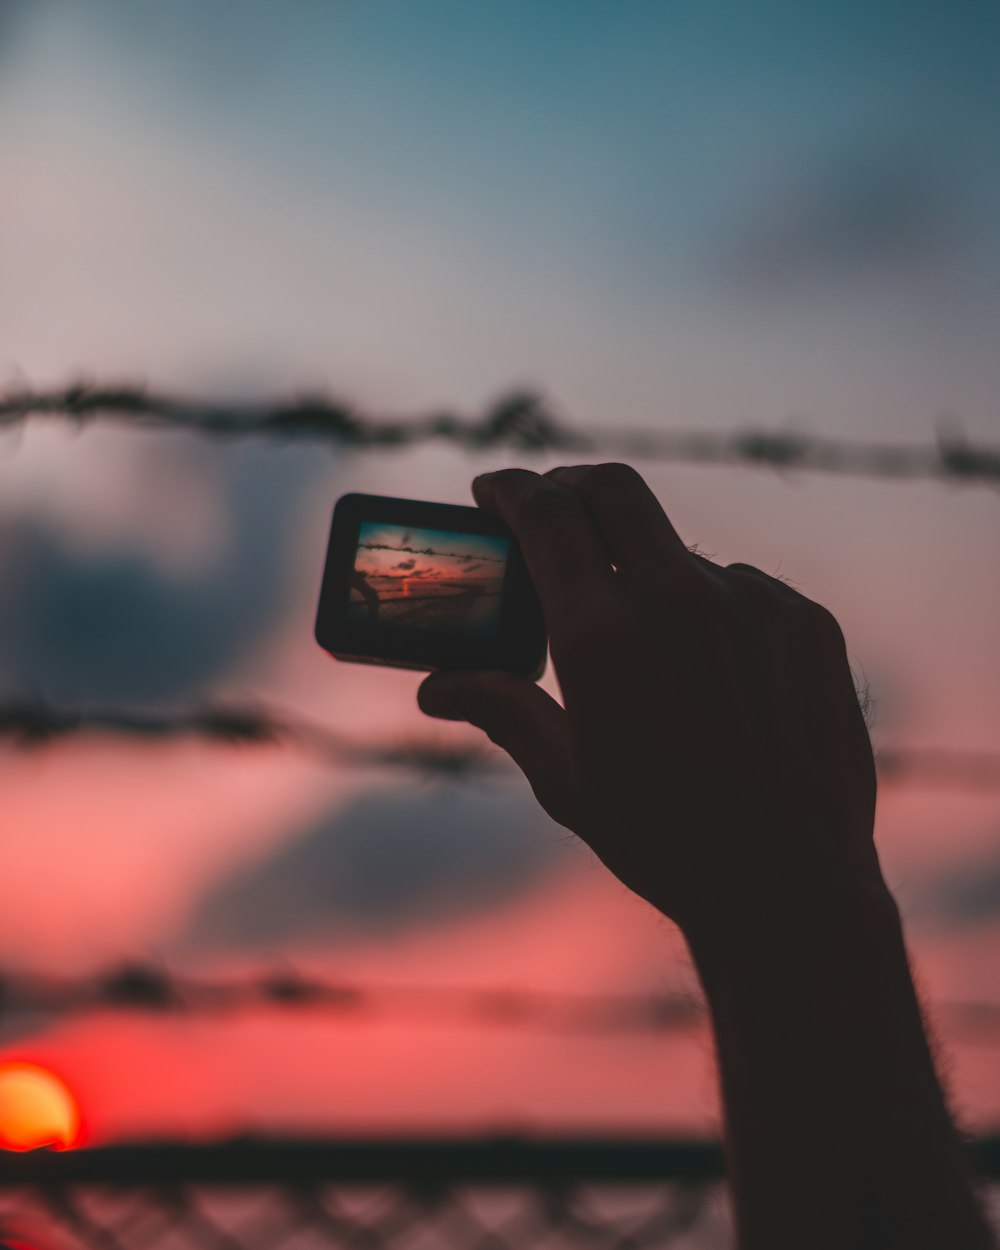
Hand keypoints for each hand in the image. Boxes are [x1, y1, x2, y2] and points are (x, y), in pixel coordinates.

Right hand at [418, 464, 880, 939]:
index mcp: (603, 636)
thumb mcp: (566, 777)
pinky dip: (711, 608)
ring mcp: (753, 604)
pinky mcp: (806, 622)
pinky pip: (743, 588)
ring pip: (681, 551)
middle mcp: (679, 600)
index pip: (546, 514)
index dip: (511, 489)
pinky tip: (712, 670)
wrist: (790, 886)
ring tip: (647, 641)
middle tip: (553, 510)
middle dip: (571, 486)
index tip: (492, 489)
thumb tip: (436, 687)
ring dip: (648, 570)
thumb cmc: (664, 841)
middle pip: (614, 489)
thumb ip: (502, 709)